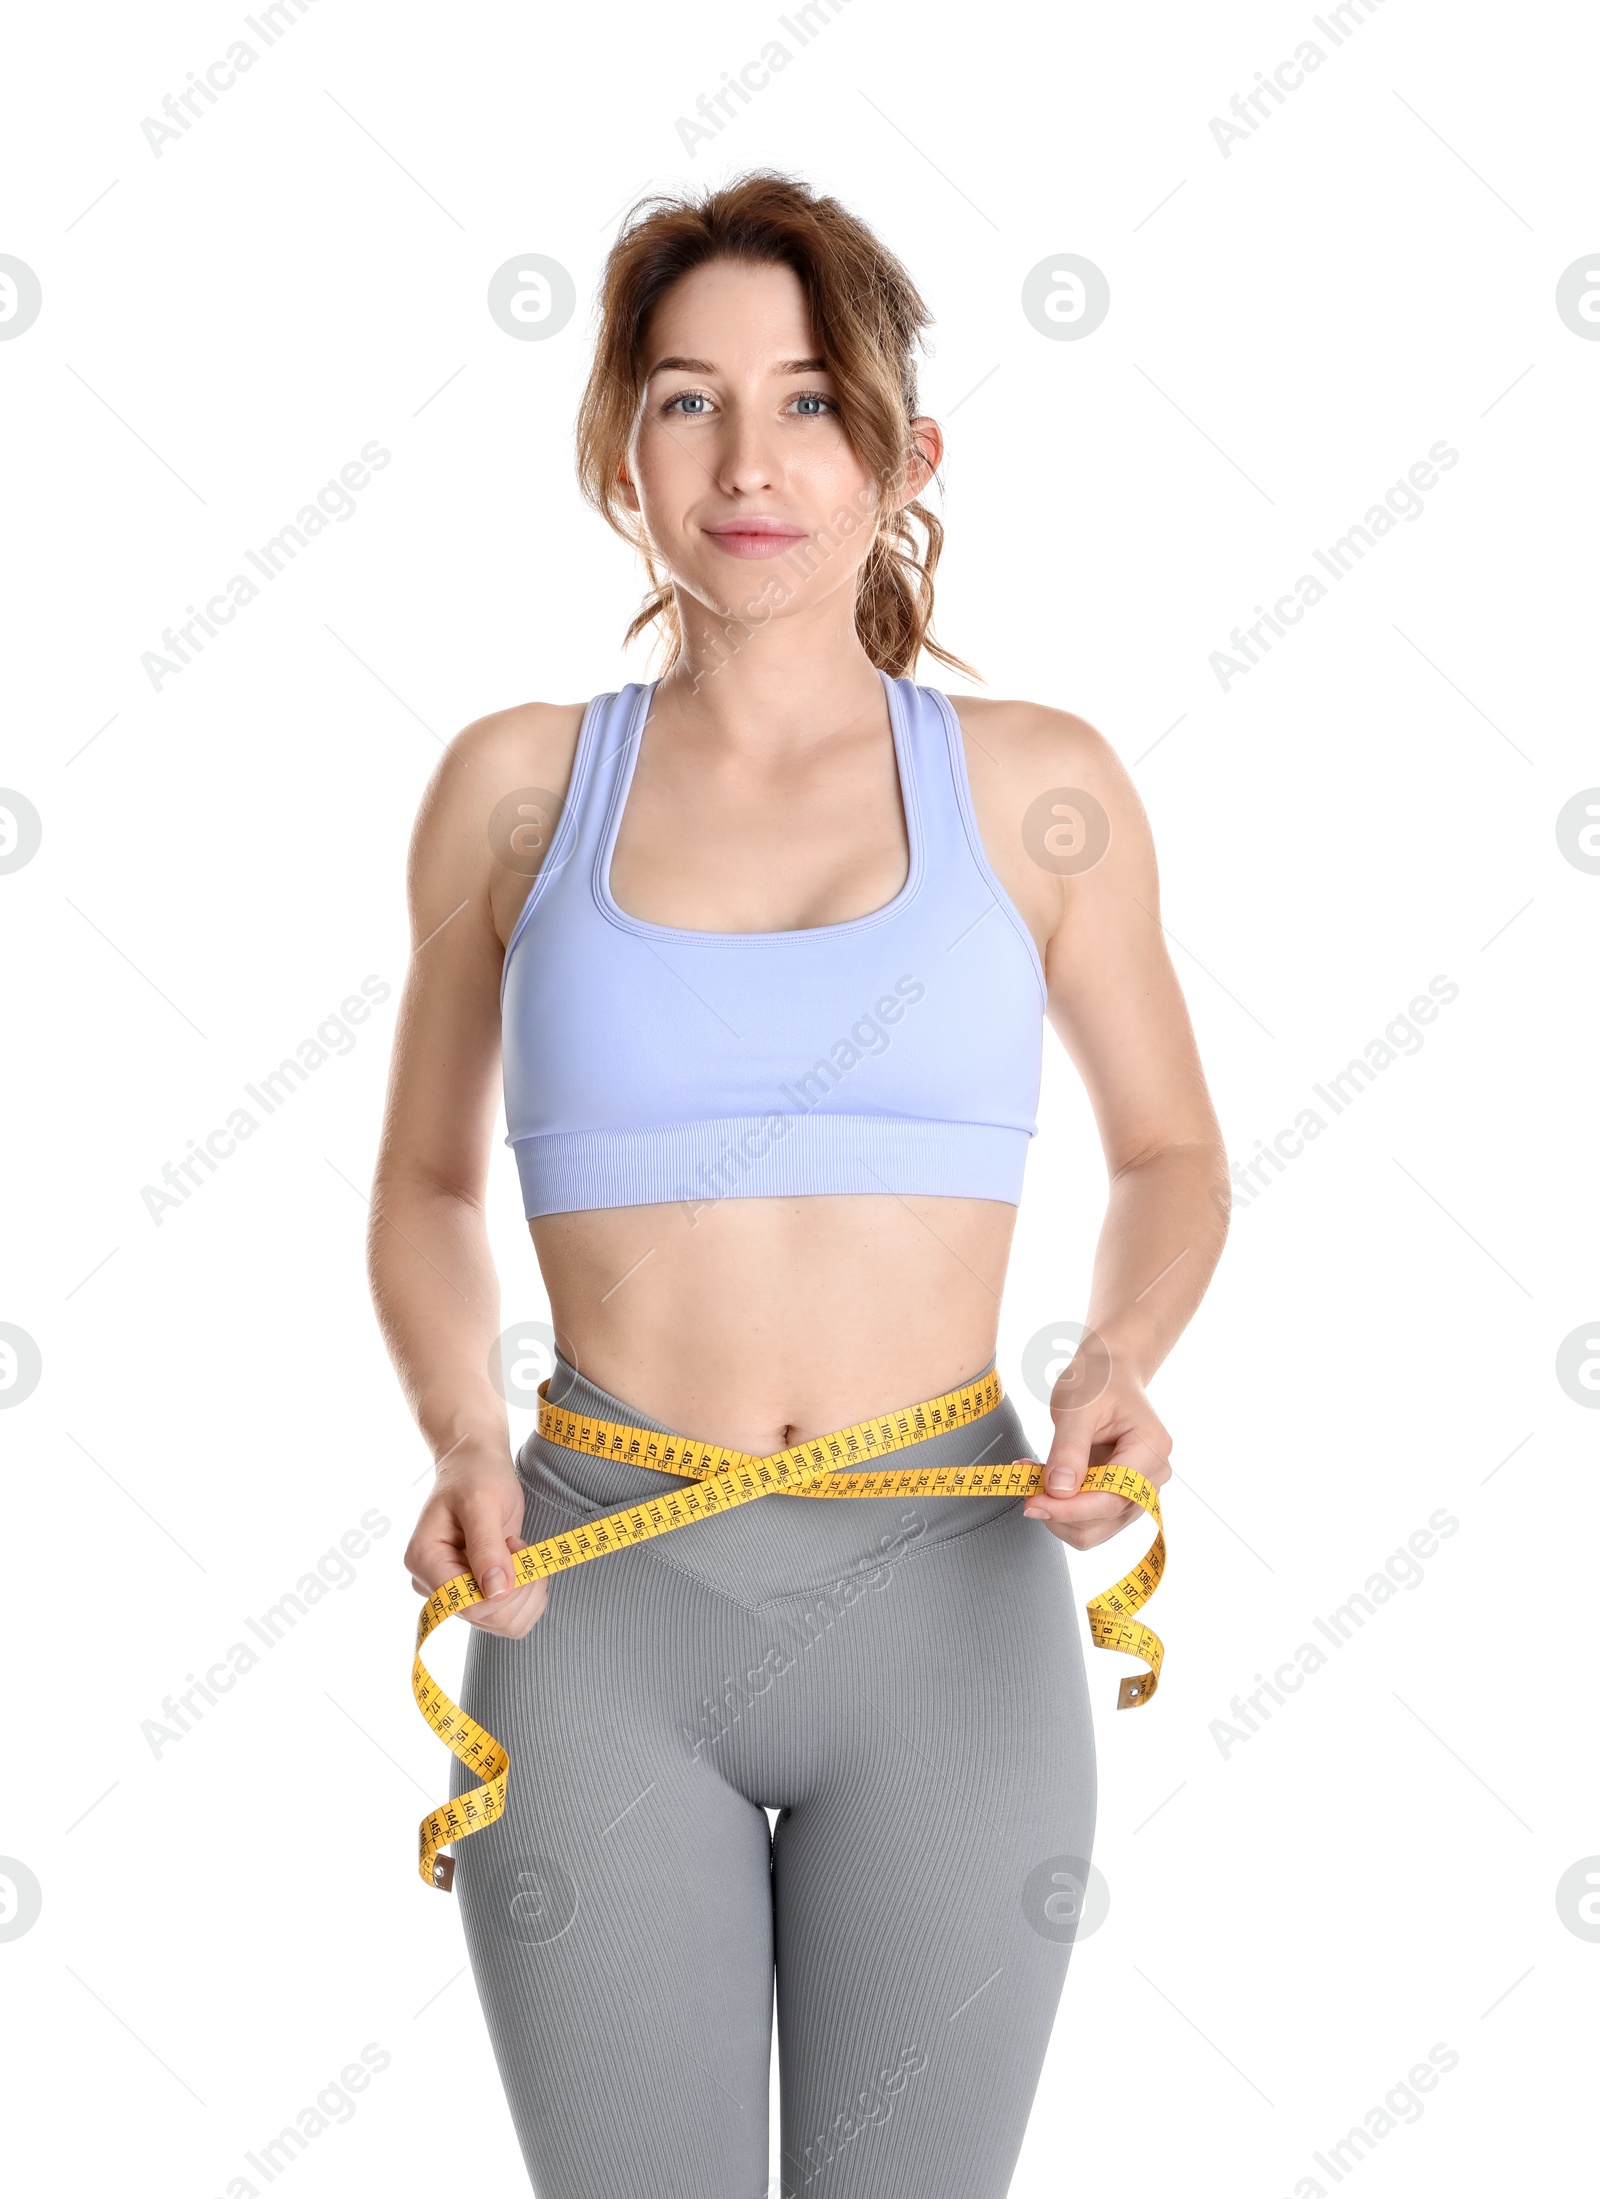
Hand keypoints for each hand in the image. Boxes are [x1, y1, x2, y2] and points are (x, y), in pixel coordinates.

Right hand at [404, 1458, 548, 1637]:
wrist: (476, 1466)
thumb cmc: (476, 1476)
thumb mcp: (483, 1503)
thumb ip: (487, 1547)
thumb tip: (496, 1592)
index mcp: (424, 1561)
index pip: (466, 1603)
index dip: (504, 1589)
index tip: (517, 1548)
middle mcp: (433, 1583)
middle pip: (487, 1617)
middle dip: (518, 1585)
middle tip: (519, 1545)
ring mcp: (455, 1591)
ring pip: (502, 1623)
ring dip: (527, 1590)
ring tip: (518, 1550)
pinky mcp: (475, 1594)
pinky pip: (509, 1618)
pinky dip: (528, 1596)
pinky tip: (521, 1563)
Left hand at [1019, 1352, 1171, 1551]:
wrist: (1108, 1373)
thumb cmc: (1097, 1382)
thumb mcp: (1077, 1408)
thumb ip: (1068, 1450)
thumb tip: (1059, 1491)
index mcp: (1151, 1450)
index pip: (1111, 1498)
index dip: (1069, 1508)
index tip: (1031, 1503)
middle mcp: (1153, 1477)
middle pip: (1105, 1520)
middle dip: (1061, 1514)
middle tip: (1024, 1489)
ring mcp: (1139, 1490)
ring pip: (1096, 1529)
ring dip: (1058, 1514)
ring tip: (1031, 1480)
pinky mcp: (1120, 1497)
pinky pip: (1089, 1519)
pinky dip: (1062, 1509)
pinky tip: (1042, 1482)